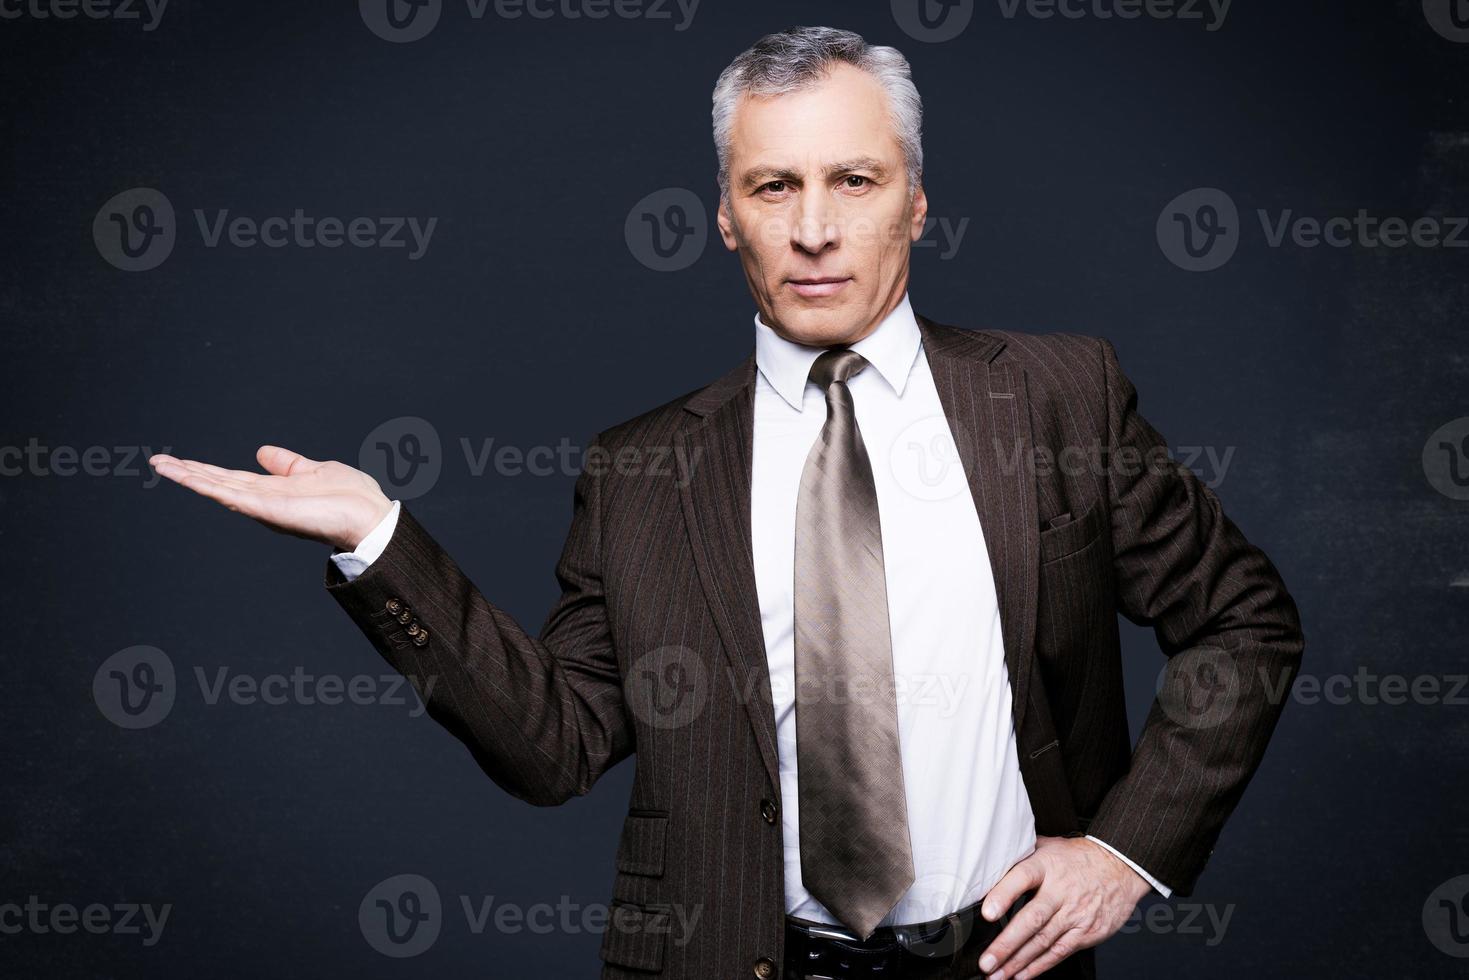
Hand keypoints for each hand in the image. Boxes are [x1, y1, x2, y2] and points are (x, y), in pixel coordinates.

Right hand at [150, 446, 392, 551]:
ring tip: (162, 466)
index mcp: (273, 490)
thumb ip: (286, 464)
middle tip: (157, 462)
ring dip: (190, 477)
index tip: (179, 461)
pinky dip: (211, 487)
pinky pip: (235, 497)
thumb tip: (261, 451)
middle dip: (188, 473)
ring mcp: (265, 507)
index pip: (231, 478)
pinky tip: (190, 477)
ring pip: (219, 489)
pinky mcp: (270, 511)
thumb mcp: (313, 470)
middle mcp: (264, 500)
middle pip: (218, 483)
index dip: (206, 470)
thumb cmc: (351, 497)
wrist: (370, 515)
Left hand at [976, 835, 1150, 978]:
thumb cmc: (1079, 857)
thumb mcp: (1050, 845)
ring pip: (1043, 942)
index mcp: (1047, 865)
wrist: (1121, 867)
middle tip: (987, 961)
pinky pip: (1059, 952)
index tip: (987, 913)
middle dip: (1007, 944)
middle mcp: (1061, 891)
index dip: (1004, 895)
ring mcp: (1075, 914)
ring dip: (1018, 962)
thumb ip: (1022, 852)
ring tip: (997, 975)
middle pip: (1032, 919)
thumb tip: (992, 857)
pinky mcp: (1087, 932)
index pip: (1022, 877)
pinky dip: (1039, 966)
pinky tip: (1022, 975)